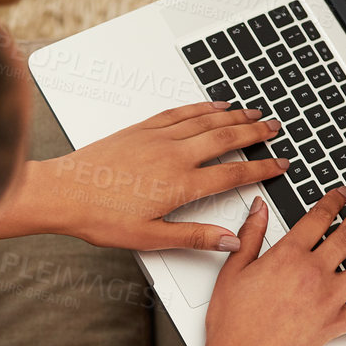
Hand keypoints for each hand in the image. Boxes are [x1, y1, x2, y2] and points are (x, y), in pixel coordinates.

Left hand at [28, 101, 288, 251]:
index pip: (233, 175)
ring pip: (206, 121)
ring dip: (234, 116)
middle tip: (275, 128)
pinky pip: (180, 112)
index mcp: (181, 185)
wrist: (64, 192)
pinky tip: (214, 105)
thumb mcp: (151, 238)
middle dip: (255, 133)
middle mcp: (174, 155)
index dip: (262, 169)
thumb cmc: (100, 217)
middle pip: (226, 139)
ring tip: (254, 113)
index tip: (281, 164)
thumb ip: (195, 237)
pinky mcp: (142, 129)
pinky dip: (202, 107)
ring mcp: (158, 138)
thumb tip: (230, 241)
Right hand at [201, 187, 345, 345]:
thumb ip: (250, 236)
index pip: (319, 217)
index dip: (334, 201)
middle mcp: (313, 274)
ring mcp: (329, 299)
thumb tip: (259, 209)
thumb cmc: (232, 323)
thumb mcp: (233, 271)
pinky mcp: (336, 324)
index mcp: (288, 256)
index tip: (341, 194)